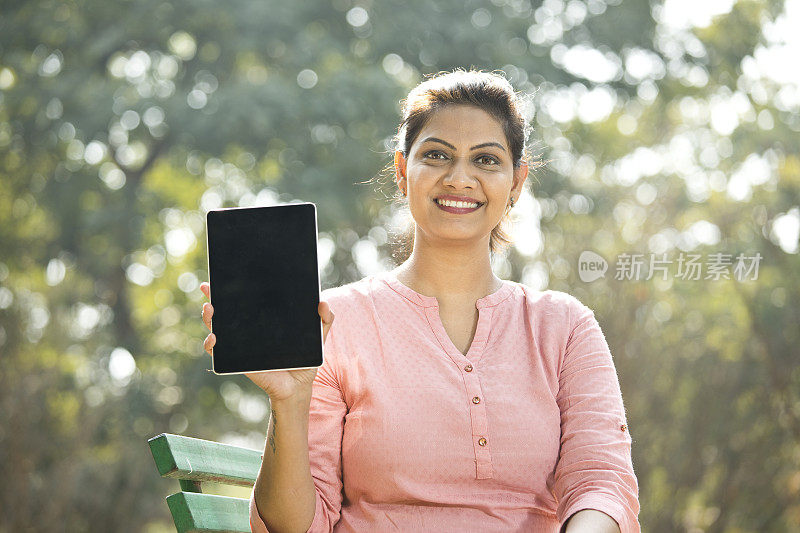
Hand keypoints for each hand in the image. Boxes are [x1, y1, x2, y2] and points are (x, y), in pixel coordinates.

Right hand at [200, 281, 334, 401]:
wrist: (298, 385)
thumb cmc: (304, 359)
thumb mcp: (318, 336)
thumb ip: (324, 319)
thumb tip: (323, 302)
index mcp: (264, 320)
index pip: (245, 300)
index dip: (232, 287)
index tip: (223, 275)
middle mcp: (248, 330)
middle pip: (226, 311)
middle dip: (213, 297)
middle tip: (209, 288)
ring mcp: (240, 344)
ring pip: (217, 327)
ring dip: (208, 318)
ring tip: (209, 309)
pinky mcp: (237, 360)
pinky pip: (218, 352)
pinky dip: (211, 345)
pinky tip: (213, 339)